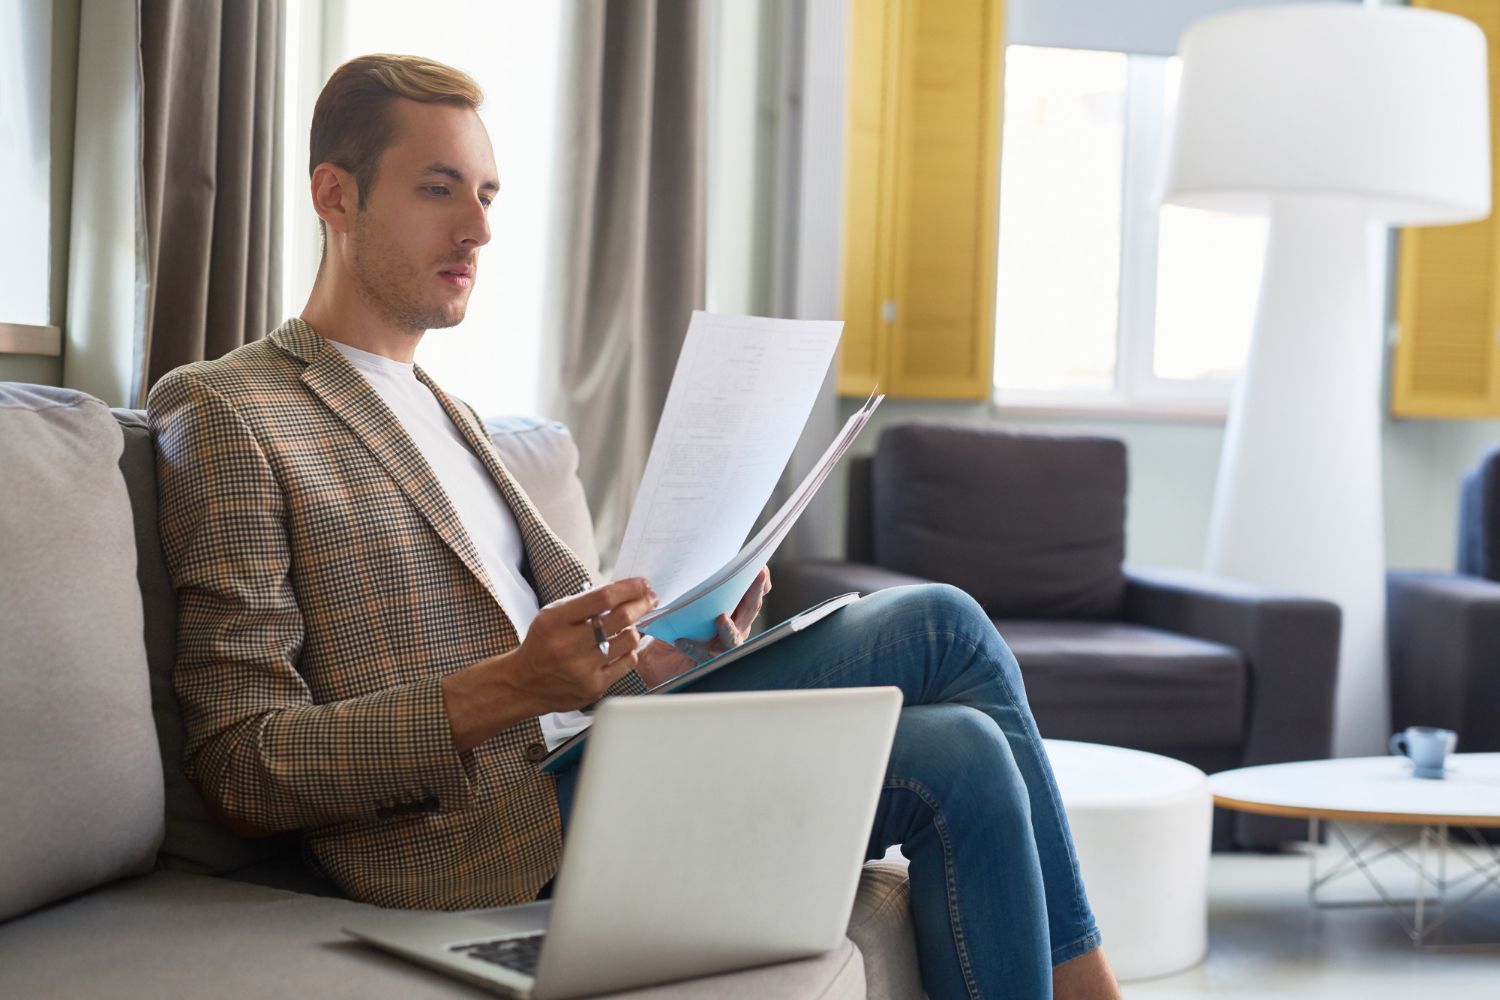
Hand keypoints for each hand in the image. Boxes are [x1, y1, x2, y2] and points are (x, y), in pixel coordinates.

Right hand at [441, 578, 657, 751]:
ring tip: (628, 625)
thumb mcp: (552, 615)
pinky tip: (622, 646)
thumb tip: (624, 591)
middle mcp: (568, 645)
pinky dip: (629, 650)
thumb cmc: (543, 643)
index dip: (629, 588)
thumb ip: (584, 603)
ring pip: (629, 641)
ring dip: (634, 628)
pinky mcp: (594, 687)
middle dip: (642, 604)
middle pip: (621, 618)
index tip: (643, 583)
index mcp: (555, 621)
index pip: (602, 598)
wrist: (523, 683)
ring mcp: (582, 669)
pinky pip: (627, 663)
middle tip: (650, 598)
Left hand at [674, 567, 770, 663]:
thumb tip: (703, 564)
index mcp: (734, 610)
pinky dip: (693, 647)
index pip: (751, 596)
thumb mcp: (689, 601)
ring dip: (729, 629)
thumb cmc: (678, 622)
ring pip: (733, 638)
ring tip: (721, 618)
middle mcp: (735, 629)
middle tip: (756, 577)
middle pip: (749, 612)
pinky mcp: (705, 662)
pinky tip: (680, 641)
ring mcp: (723, 647)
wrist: (658, 656)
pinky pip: (702, 655)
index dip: (759, 584)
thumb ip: (702, 588)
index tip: (761, 569)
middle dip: (753, 594)